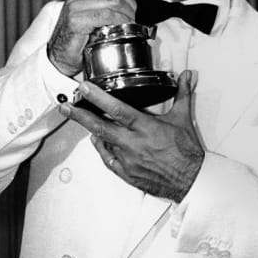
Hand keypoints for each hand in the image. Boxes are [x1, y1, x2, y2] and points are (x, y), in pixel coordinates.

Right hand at [47, 0, 135, 76]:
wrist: (60, 55)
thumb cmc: (79, 37)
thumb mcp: (93, 14)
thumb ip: (105, 3)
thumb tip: (129, 1)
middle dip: (130, 3)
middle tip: (132, 15)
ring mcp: (75, 6)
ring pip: (113, 0)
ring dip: (127, 14)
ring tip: (128, 23)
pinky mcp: (76, 20)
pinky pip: (105, 15)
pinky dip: (118, 21)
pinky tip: (121, 29)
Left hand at [58, 71, 203, 202]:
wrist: (191, 181)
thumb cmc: (186, 153)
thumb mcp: (183, 119)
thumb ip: (182, 94)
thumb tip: (186, 76)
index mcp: (146, 128)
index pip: (118, 109)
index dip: (98, 98)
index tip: (85, 88)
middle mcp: (133, 144)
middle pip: (101, 127)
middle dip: (80, 115)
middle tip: (66, 107)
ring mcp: (128, 160)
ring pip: (103, 142)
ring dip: (93, 130)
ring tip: (84, 120)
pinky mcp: (127, 173)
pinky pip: (108, 160)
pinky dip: (102, 149)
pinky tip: (99, 141)